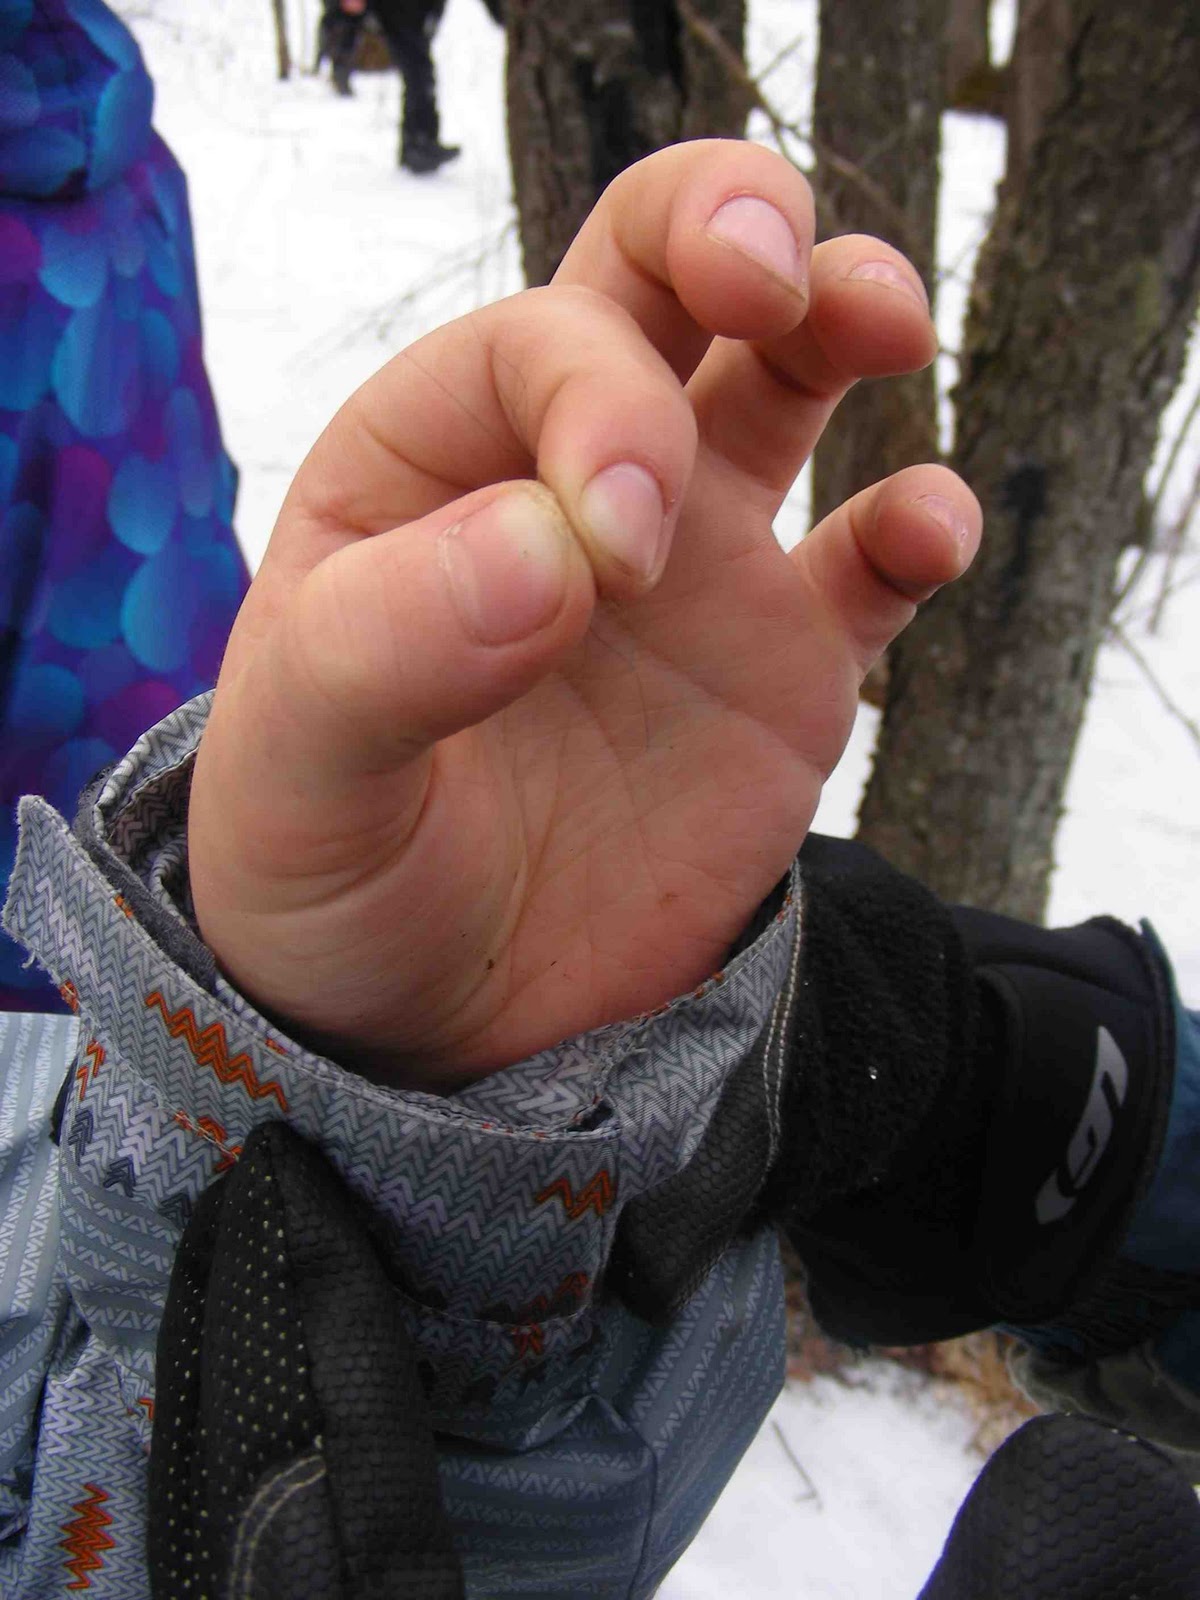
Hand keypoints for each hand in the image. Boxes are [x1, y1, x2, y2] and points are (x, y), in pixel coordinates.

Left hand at [189, 140, 979, 1087]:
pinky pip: (867, 567)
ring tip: (886, 320)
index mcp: (428, 469)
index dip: (603, 412)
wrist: (437, 1021)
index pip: (538, 347)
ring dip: (845, 312)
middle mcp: (564, 486)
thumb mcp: (301, 780)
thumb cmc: (332, 878)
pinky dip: (917, 526)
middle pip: (652, 280)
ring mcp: (687, 568)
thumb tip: (550, 554)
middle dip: (724, 225)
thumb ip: (385, 654)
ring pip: (779, 377)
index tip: (615, 562)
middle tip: (770, 268)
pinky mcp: (780, 667)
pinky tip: (928, 531)